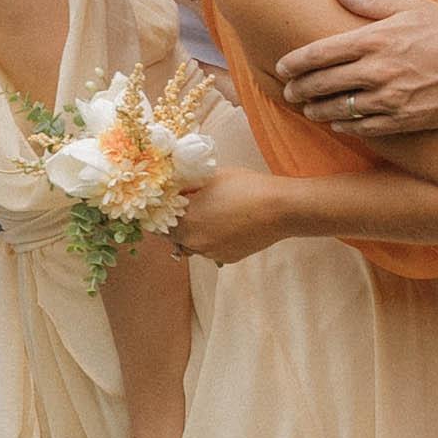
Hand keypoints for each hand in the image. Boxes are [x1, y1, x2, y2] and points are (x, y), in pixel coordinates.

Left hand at [166, 169, 294, 268]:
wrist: (280, 208)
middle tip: (184, 206)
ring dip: (194, 232)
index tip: (164, 203)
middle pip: (173, 236)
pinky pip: (210, 249)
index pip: (157, 222)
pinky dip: (211, 239)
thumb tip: (173, 189)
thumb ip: (186, 186)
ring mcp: (210, 254)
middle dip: (176, 222)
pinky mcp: (227, 259)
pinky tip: (225, 224)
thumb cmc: (244, 187)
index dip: (159, 212)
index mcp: (184, 222)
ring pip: (192, 244)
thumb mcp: (208, 178)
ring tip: (208, 214)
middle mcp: (194, 243)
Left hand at [273, 0, 437, 138]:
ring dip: (317, 110)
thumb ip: (368, 0)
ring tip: (307, 108)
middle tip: (289, 90)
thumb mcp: (411, 6)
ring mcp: (390, 98)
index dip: (295, 62)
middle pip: (323, 83)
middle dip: (300, 88)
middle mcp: (378, 70)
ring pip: (339, 109)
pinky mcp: (404, 119)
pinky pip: (364, 127)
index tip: (282, 66)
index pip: (320, 53)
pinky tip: (337, 122)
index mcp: (375, 39)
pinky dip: (346, 125)